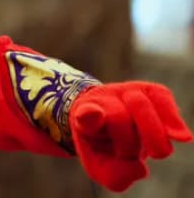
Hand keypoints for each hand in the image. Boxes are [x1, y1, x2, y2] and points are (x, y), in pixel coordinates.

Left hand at [71, 81, 191, 191]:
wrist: (111, 126)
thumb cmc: (106, 149)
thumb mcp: (101, 168)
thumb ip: (115, 175)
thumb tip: (141, 170)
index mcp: (83, 118)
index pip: (87, 114)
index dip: (90, 116)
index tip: (94, 116)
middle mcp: (103, 99)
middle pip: (118, 117)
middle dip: (129, 144)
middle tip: (131, 156)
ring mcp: (125, 90)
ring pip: (139, 105)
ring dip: (151, 136)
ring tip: (155, 154)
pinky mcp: (148, 89)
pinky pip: (161, 97)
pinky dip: (172, 118)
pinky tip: (180, 137)